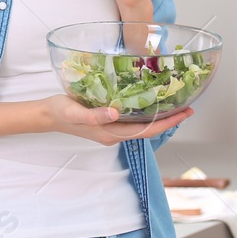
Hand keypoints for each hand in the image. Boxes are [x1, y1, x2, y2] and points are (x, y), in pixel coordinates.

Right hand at [38, 94, 192, 145]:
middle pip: (148, 130)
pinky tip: (150, 103)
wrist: (48, 115)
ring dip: (159, 117)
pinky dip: (146, 113)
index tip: (184, 113)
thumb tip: (115, 112)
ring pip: (142, 126)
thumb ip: (94, 114)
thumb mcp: (76, 111)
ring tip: (174, 105)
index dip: (167, 123)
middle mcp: (115, 134)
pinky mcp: (108, 122)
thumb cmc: (61, 112)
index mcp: (111, 133)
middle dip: (169, 120)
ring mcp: (112, 129)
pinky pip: (133, 121)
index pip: (146, 131)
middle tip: (187, 108)